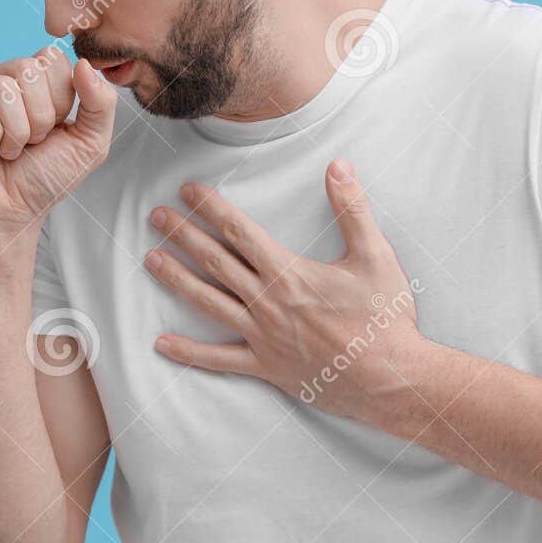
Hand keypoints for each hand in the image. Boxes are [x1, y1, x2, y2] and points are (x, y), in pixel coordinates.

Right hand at [0, 49, 116, 236]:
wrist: (8, 216)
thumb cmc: (43, 180)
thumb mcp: (90, 143)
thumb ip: (101, 103)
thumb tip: (84, 64)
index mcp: (30, 79)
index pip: (52, 59)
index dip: (60, 101)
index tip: (50, 131)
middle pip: (28, 69)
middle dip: (39, 119)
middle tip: (28, 144)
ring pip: (2, 88)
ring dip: (15, 132)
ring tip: (8, 151)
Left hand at [144, 159, 424, 417]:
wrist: (390, 377)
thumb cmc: (384, 317)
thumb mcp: (375, 255)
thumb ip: (353, 208)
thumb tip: (339, 165)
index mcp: (289, 273)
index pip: (239, 231)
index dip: (210, 208)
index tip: (187, 191)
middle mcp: (267, 302)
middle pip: (215, 262)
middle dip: (183, 235)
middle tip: (155, 216)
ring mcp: (262, 337)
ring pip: (208, 303)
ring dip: (177, 280)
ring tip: (151, 260)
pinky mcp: (265, 367)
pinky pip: (219, 360)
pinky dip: (188, 353)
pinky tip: (161, 344)